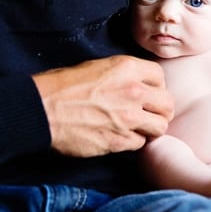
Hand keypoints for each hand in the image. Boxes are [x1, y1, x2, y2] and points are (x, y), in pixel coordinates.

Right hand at [33, 55, 173, 157]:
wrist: (42, 110)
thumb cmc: (62, 86)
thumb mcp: (97, 67)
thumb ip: (123, 75)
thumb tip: (136, 84)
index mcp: (127, 68)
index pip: (160, 77)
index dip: (156, 86)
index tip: (149, 93)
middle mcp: (133, 92)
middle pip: (168, 104)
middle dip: (161, 110)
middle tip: (151, 114)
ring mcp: (128, 118)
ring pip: (159, 127)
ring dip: (151, 128)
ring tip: (139, 128)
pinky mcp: (119, 140)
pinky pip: (139, 144)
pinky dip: (133, 142)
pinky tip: (121, 137)